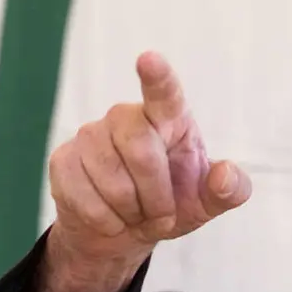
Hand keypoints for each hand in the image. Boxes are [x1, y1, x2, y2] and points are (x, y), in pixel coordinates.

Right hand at [46, 50, 250, 264]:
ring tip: (136, 213)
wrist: (122, 231)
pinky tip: (110, 217)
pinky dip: (107, 220)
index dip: (158, 78)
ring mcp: (90, 135)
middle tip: (162, 215)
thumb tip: (227, 175)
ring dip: (132, 212)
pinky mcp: (63, 159)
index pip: (165, 94)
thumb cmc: (170, 206)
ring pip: (112, 181)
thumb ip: (229, 190)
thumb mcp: (207, 203)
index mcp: (168, 120)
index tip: (150, 59)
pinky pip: (86, 199)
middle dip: (156, 197)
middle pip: (141, 153)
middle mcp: (126, 117)